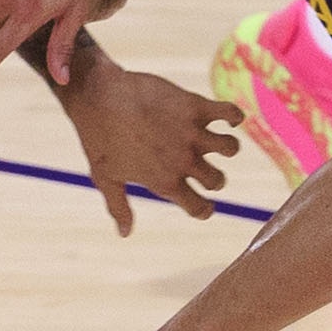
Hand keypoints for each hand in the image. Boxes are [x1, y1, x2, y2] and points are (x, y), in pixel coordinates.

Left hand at [61, 60, 241, 232]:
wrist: (97, 97)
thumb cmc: (99, 139)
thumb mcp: (106, 178)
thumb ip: (119, 207)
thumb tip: (124, 233)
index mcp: (164, 181)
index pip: (199, 207)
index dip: (203, 209)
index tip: (202, 204)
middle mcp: (183, 160)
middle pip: (217, 180)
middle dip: (214, 180)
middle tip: (205, 171)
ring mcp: (191, 133)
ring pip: (230, 148)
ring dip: (227, 148)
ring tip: (217, 143)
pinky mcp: (194, 106)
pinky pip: (230, 113)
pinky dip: (234, 117)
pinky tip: (227, 119)